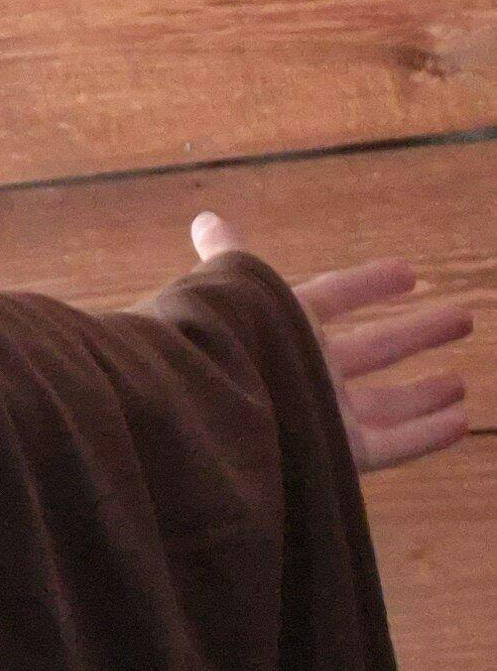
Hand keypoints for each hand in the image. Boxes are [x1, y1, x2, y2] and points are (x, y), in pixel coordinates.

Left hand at [192, 211, 472, 474]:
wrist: (210, 410)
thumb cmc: (221, 341)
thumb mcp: (228, 286)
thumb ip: (228, 257)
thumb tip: (207, 218)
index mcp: (282, 324)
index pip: (335, 296)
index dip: (370, 284)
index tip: (411, 272)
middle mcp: (307, 368)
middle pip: (374, 347)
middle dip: (416, 332)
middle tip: (462, 316)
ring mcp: (325, 411)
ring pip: (388, 400)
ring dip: (426, 391)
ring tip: (461, 382)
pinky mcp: (340, 452)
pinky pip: (393, 443)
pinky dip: (427, 434)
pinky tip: (461, 422)